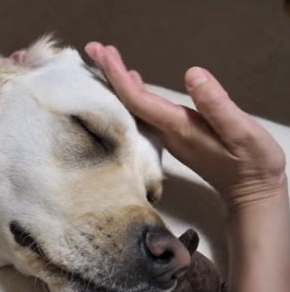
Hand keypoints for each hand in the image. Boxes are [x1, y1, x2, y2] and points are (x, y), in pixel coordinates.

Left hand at [84, 42, 286, 210]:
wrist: (250, 191)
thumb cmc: (250, 162)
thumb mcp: (240, 131)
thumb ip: (215, 105)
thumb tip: (192, 74)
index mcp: (177, 127)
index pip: (138, 99)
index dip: (119, 76)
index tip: (104, 54)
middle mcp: (165, 132)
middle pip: (128, 100)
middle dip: (110, 73)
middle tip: (94, 48)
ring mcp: (167, 135)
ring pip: (133, 105)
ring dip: (119, 81)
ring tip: (106, 58)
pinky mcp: (173, 136)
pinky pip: (143, 111)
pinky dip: (134, 91)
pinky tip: (133, 81)